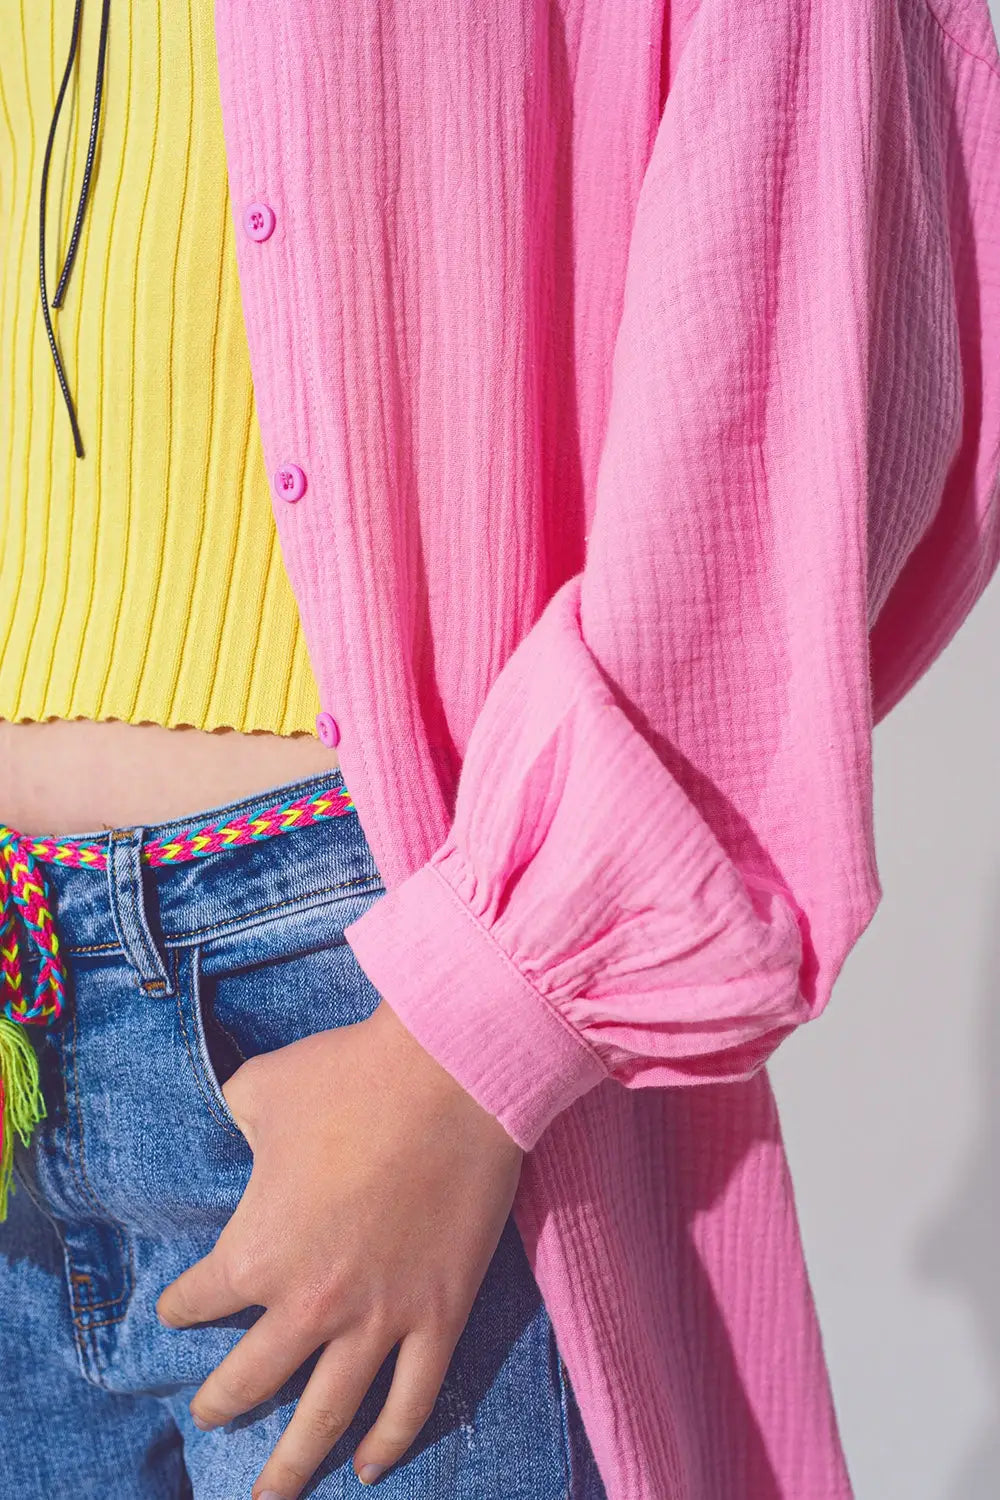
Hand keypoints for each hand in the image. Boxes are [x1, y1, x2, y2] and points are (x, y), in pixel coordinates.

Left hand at [155, 998, 524, 1495]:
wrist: (451, 1074)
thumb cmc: (352, 1077)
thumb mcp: (262, 1088)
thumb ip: (235, 1120)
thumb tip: (236, 1128)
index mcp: (255, 1252)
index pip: (199, 1299)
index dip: (182, 1304)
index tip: (179, 1305)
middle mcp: (309, 1304)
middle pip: (252, 1379)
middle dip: (224, 1404)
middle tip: (211, 1417)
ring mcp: (380, 1319)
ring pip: (327, 1417)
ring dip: (295, 1464)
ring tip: (272, 1495)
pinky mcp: (440, 1315)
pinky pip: (412, 1399)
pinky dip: (391, 1441)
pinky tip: (372, 1467)